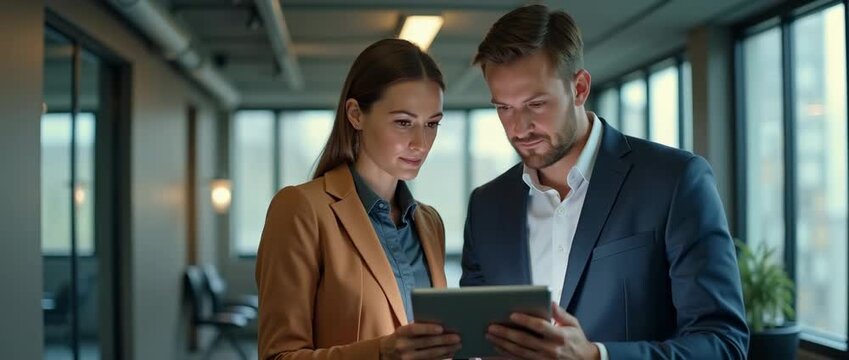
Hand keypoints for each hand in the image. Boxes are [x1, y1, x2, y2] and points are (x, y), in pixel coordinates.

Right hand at [380, 323, 461, 359]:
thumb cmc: (401, 337)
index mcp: (401, 332)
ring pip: (430, 354)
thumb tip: (441, 326)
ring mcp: (407, 358)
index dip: (427, 329)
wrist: (386, 352)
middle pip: (426, 343)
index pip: (414, 330)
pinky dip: (442, 357)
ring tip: (457, 345)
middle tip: (457, 337)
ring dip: (446, 350)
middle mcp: (403, 346)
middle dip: (444, 341)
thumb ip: (419, 327)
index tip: (441, 328)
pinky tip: (450, 353)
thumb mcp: (405, 330)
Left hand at [485, 302, 599, 359]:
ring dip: (502, 344)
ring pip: (519, 352)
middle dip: (506, 333)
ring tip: (490, 336)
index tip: (512, 315)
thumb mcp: (573, 324)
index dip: (525, 320)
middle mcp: (551, 349)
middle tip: (492, 326)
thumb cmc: (576, 340)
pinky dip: (506, 355)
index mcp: (559, 336)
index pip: (540, 327)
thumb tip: (550, 302)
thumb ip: (561, 314)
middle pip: (524, 340)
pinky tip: (496, 349)